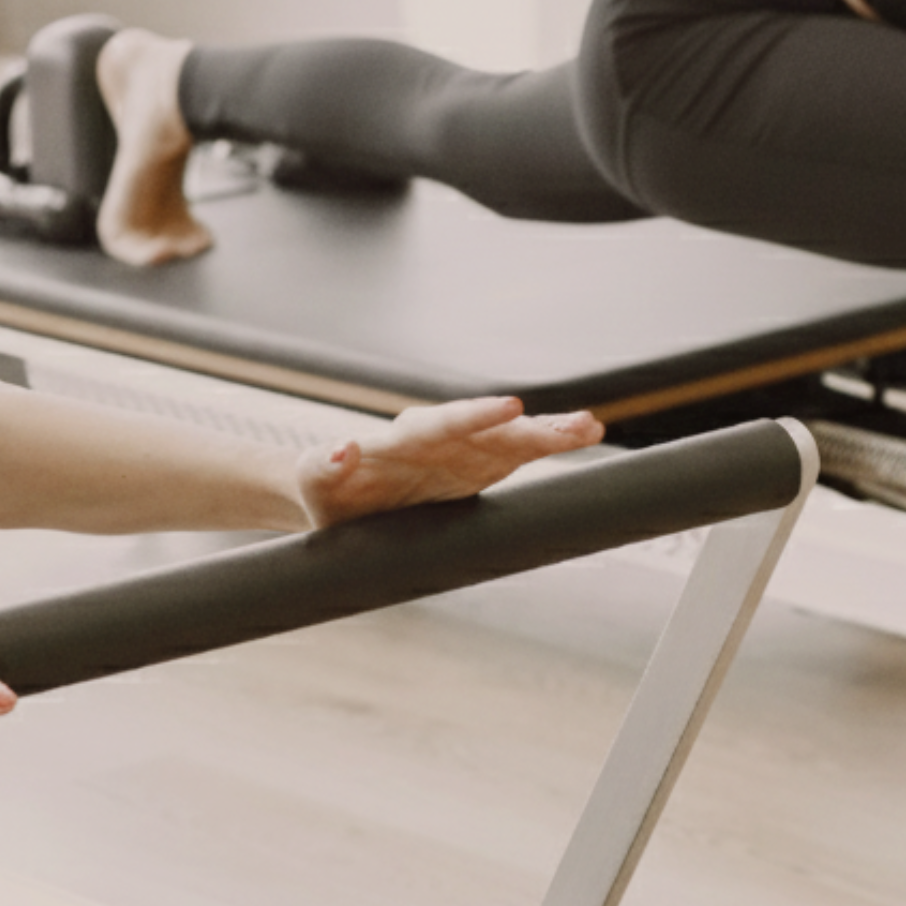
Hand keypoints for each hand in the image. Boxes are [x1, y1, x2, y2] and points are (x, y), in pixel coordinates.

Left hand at [297, 396, 602, 528]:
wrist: (336, 498)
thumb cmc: (324, 489)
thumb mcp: (316, 482)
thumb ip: (327, 467)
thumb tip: (345, 448)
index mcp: (400, 440)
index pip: (441, 424)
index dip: (475, 418)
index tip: (510, 408)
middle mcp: (437, 437)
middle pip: (489, 428)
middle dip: (530, 428)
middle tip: (576, 426)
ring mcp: (460, 451)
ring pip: (510, 438)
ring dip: (548, 433)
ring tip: (590, 428)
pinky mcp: (475, 468)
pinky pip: (516, 454)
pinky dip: (547, 446)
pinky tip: (584, 434)